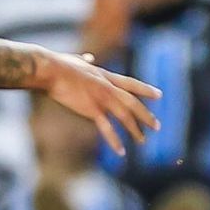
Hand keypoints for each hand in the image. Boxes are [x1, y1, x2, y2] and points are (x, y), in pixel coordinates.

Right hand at [41, 51, 162, 155]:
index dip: (146, 90)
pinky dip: (115, 140)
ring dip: (135, 130)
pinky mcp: (92, 109)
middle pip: (132, 103)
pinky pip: (107, 128)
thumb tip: (89, 57)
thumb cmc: (58, 64)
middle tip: (157, 126)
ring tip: (143, 141)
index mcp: (105, 75)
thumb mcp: (77, 59)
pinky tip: (121, 151)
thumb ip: (86, 60)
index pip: (131, 83)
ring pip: (125, 116)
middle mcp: (108, 87)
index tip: (159, 95)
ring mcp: (102, 98)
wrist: (50, 70)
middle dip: (146, 115)